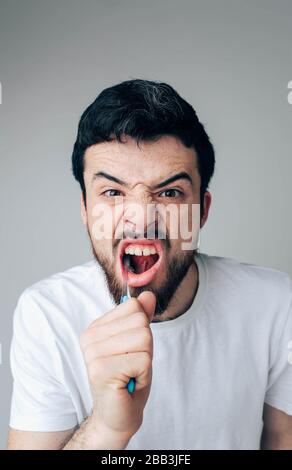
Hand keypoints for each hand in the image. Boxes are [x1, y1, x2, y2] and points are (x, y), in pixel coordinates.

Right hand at [80, 291, 155, 439]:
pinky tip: (129, 382)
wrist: (118, 416)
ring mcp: (93, 354)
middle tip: (133, 365)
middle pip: (140, 321)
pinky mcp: (101, 370)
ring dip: (145, 360)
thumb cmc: (129, 378)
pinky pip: (143, 359)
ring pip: (143, 338)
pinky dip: (144, 373)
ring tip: (131, 373)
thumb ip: (141, 317)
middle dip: (146, 347)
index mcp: (96, 327)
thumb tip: (148, 295)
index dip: (142, 330)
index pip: (133, 307)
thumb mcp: (139, 343)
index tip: (131, 351)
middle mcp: (90, 337)